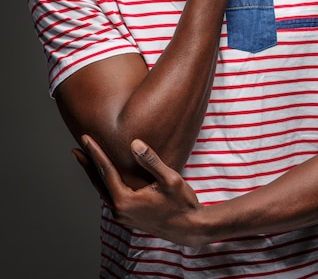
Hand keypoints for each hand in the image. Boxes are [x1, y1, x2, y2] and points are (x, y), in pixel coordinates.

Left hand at [73, 135, 205, 246]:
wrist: (190, 229)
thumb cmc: (182, 203)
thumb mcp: (170, 179)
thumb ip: (150, 161)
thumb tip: (134, 143)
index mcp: (125, 201)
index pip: (105, 171)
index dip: (95, 153)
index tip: (85, 138)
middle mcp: (120, 211)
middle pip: (99, 182)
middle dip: (87, 164)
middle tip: (76, 149)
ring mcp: (123, 216)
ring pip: (103, 191)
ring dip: (95, 174)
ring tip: (87, 160)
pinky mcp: (128, 218)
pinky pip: (111, 197)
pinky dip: (105, 183)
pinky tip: (107, 177)